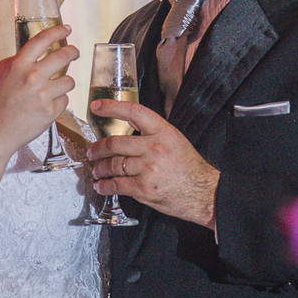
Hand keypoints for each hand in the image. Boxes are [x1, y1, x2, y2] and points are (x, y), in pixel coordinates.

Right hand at [0, 24, 78, 158]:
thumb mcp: (2, 75)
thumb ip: (19, 62)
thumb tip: (36, 51)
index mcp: (18, 65)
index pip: (42, 40)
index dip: (57, 31)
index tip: (66, 29)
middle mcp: (32, 77)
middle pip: (64, 56)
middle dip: (73, 52)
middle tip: (74, 52)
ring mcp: (43, 95)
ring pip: (69, 80)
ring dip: (65, 83)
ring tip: (54, 88)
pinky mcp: (50, 111)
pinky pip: (65, 100)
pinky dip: (58, 102)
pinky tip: (46, 106)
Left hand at [87, 99, 218, 228]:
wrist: (204, 192)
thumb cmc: (190, 168)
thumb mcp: (175, 140)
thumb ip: (152, 134)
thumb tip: (127, 133)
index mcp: (163, 131)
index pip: (133, 112)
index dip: (112, 107)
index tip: (97, 106)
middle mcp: (154, 147)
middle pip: (115, 143)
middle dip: (98, 148)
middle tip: (92, 151)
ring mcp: (148, 168)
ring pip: (113, 165)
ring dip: (100, 168)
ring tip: (97, 170)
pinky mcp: (144, 188)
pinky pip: (117, 185)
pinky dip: (105, 186)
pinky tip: (102, 186)